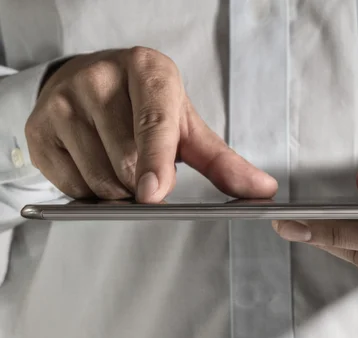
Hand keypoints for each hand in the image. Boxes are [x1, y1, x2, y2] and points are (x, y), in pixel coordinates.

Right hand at [25, 47, 276, 201]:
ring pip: (99, 178)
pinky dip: (90, 190)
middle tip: (145, 165)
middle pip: (127, 160)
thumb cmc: (147, 107)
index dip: (156, 159)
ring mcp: (63, 101)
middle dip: (143, 180)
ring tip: (120, 161)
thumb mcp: (187, 125)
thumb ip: (223, 160)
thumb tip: (262, 189)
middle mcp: (99, 78)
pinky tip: (94, 163)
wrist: (90, 83)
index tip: (154, 192)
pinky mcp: (39, 128)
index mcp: (147, 69)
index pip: (154, 120)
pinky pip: (71, 185)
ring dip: (118, 189)